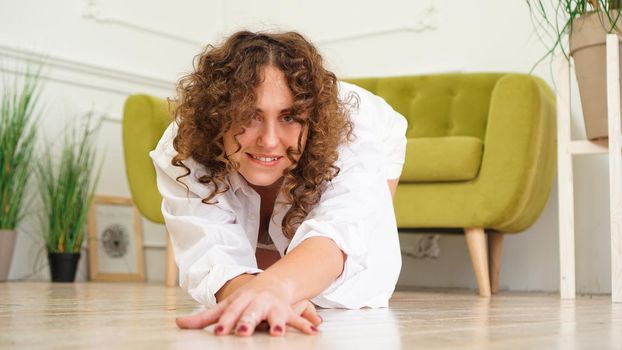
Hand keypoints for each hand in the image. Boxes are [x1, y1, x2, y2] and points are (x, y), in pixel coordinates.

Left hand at [176, 277, 321, 335]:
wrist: (274, 282)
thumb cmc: (246, 298)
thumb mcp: (225, 305)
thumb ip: (203, 317)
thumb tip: (177, 323)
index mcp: (240, 301)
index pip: (230, 312)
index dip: (225, 322)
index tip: (219, 333)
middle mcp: (257, 302)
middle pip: (251, 312)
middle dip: (248, 321)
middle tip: (242, 332)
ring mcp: (273, 306)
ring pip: (275, 315)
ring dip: (276, 323)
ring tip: (277, 333)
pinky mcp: (288, 311)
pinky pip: (298, 319)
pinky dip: (307, 324)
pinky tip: (314, 331)